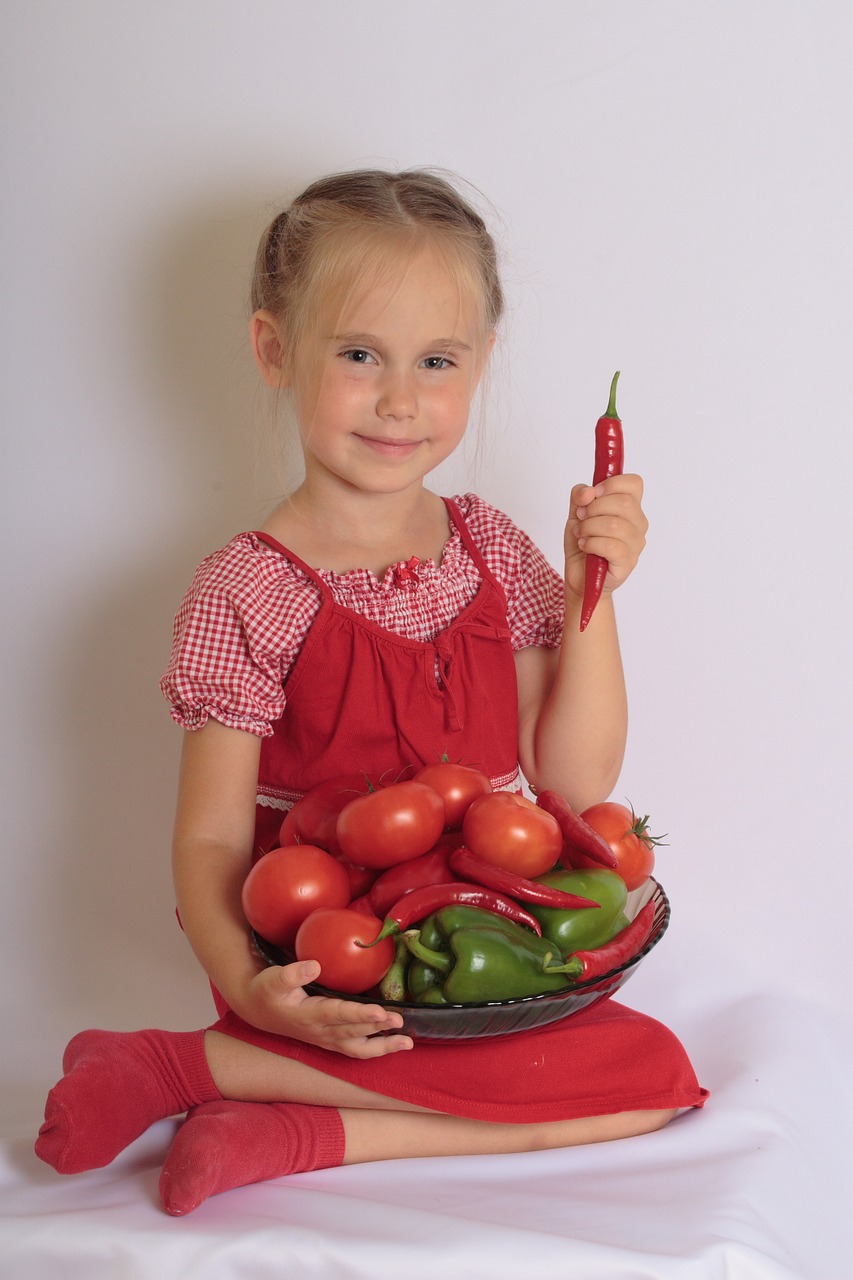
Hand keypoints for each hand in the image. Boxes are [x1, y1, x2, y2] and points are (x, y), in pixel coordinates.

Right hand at [233, 959, 413, 1058]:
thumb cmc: (267, 991)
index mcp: (308, 1015)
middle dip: (378, 1027)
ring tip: (406, 1042)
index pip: (337, 1014)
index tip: (380, 1011)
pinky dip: (376, 1049)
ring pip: (357, 1047)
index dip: (359, 1014)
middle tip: (400, 1019)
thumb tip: (314, 965)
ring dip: (383, 1046)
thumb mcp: (272, 979)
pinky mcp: (331, 1040)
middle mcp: (320, 1031)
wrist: (259, 1011)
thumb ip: (292, 973)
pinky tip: (394, 1043)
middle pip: (353, 1032)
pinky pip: (356, 1049)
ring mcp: (326, 1039)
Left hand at [564, 474, 647, 602]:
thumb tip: (588, 491)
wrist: (580, 576)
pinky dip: (591, 543)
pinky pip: (611, 546)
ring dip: (589, 527)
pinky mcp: (627, 563)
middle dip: (594, 508)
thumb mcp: (575, 514)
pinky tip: (585, 546)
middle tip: (581, 517)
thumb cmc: (583, 544)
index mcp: (630, 508)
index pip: (634, 484)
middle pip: (624, 502)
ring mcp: (636, 544)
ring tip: (581, 534)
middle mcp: (638, 524)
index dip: (612, 483)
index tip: (594, 493)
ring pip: (615, 524)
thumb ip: (579, 496)